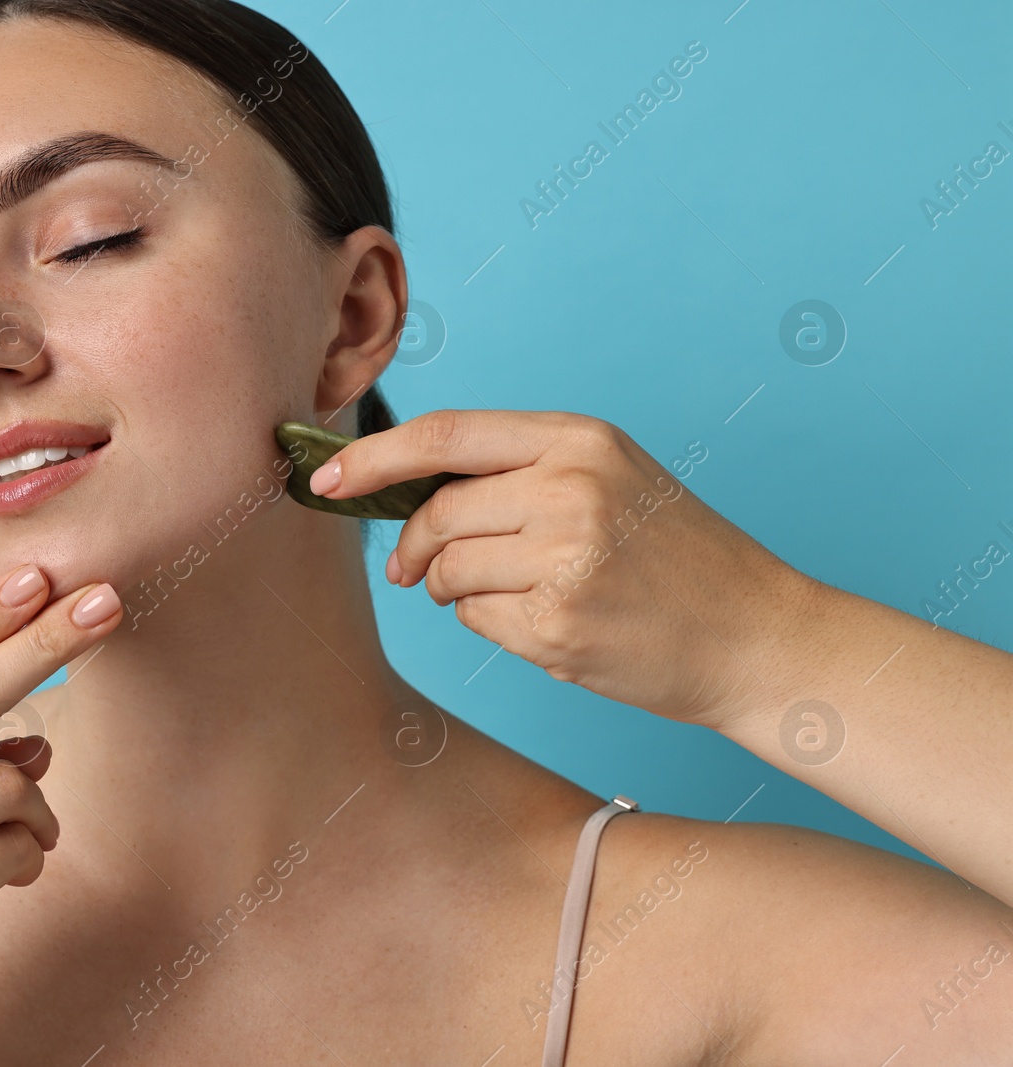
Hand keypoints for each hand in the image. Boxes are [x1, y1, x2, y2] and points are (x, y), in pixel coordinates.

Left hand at [310, 409, 816, 727]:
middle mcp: (570, 488)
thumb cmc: (672, 556)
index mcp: (579, 440)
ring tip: (513, 594)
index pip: (444, 435)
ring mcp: (566, 557)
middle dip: (413, 547)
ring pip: (448, 571)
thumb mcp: (608, 478)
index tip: (325, 479)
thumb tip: (403, 489)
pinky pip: (476, 621)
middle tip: (414, 570)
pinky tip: (548, 625)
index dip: (373, 458)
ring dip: (454, 589)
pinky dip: (490, 626)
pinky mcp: (559, 623)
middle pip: (437, 513)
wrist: (755, 634)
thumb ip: (516, 471)